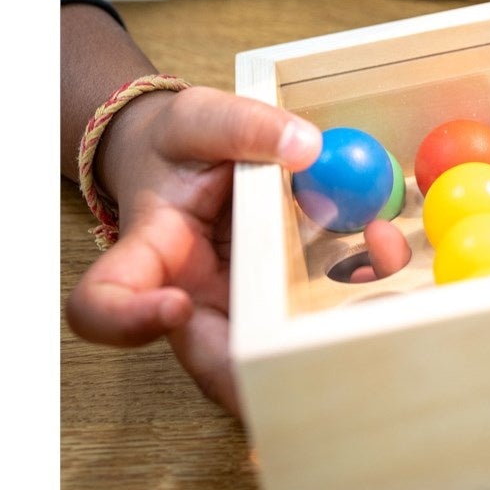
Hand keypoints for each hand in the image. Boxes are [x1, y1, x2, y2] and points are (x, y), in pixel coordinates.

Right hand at [65, 86, 410, 416]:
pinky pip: (307, 323)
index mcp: (146, 253)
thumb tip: (306, 146)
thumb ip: (245, 126)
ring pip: (269, 356)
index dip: (128, 320)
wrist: (184, 161)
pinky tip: (385, 253)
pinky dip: (351, 300)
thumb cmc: (178, 145)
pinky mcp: (270, 308)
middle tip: (328, 353)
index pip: (103, 305)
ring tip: (382, 266)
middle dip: (266, 372)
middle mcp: (183, 299)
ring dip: (327, 336)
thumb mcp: (201, 117)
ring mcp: (229, 313)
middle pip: (206, 360)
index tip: (174, 303)